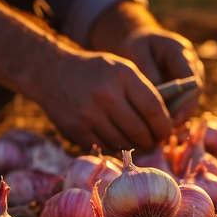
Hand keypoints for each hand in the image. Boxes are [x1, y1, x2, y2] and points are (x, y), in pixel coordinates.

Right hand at [33, 50, 172, 152]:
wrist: (50, 71)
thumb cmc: (94, 71)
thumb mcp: (121, 68)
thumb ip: (143, 90)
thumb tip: (165, 122)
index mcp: (121, 76)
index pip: (153, 108)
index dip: (164, 125)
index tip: (166, 131)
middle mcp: (105, 95)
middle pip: (139, 130)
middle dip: (152, 140)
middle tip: (156, 141)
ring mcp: (88, 115)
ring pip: (123, 143)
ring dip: (136, 148)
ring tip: (141, 144)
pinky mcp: (75, 130)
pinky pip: (105, 147)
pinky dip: (117, 148)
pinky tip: (121, 143)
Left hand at [118, 27, 204, 125]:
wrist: (140, 44)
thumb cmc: (137, 46)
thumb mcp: (137, 51)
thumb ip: (147, 70)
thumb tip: (157, 95)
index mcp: (181, 52)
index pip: (192, 81)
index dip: (185, 102)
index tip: (172, 119)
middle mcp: (192, 65)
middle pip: (194, 95)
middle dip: (182, 114)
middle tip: (167, 131)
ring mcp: (191, 77)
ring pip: (190, 102)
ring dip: (178, 117)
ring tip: (163, 134)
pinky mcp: (185, 87)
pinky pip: (183, 104)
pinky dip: (173, 116)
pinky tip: (161, 129)